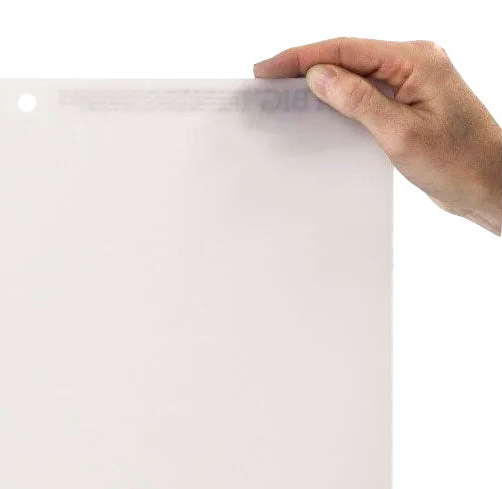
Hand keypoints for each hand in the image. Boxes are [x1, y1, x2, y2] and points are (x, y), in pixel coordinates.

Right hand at [254, 38, 500, 234]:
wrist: (490, 184)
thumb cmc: (458, 162)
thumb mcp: (402, 134)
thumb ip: (359, 101)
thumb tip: (320, 76)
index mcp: (416, 59)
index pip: (346, 49)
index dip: (301, 57)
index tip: (266, 69)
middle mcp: (414, 61)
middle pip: (347, 56)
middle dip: (303, 67)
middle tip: (264, 82)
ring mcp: (411, 81)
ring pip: (353, 74)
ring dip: (318, 85)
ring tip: (281, 97)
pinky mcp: (408, 102)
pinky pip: (365, 94)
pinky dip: (337, 101)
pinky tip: (316, 113)